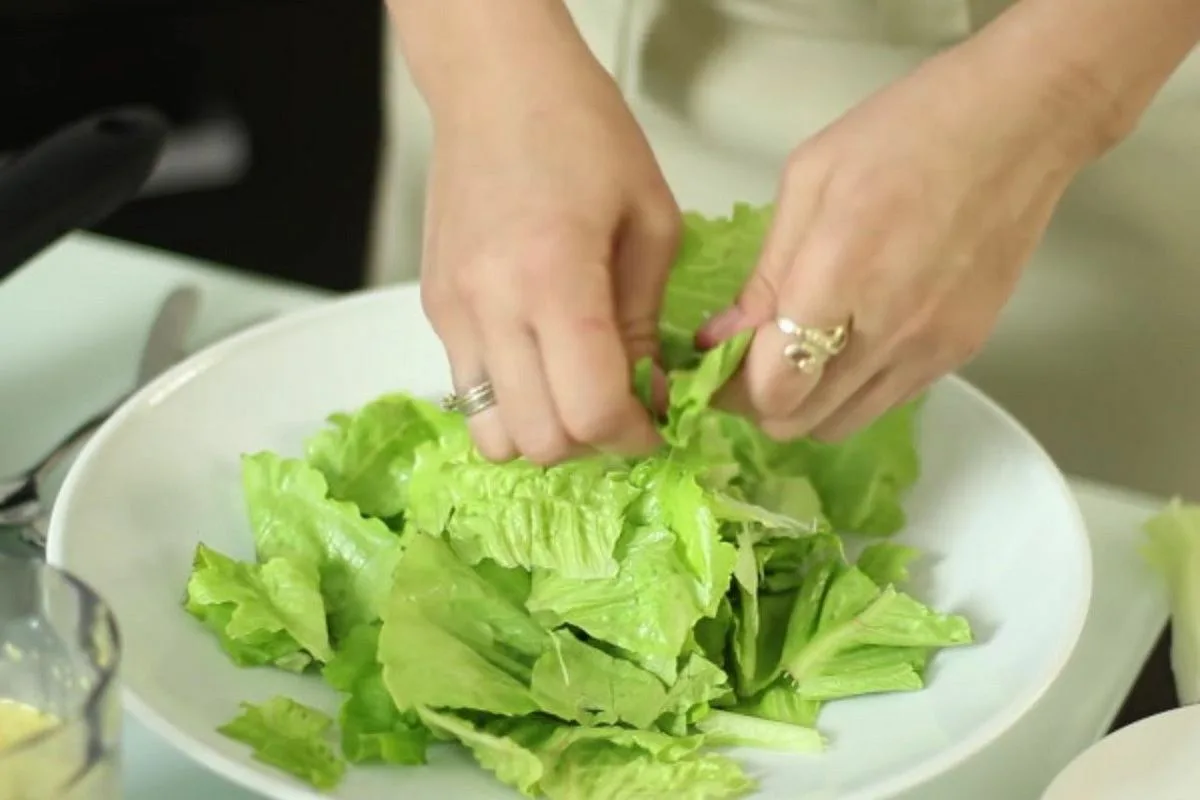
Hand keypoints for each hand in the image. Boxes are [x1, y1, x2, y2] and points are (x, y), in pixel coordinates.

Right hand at [418, 22, 678, 463]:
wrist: (494, 84)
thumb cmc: (584, 133)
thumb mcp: (650, 223)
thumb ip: (643, 322)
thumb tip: (646, 395)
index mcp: (556, 278)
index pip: (590, 411)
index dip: (634, 436)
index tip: (655, 423)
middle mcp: (492, 307)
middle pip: (539, 441)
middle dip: (591, 444)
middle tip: (621, 410)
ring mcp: (454, 314)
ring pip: (492, 435)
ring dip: (543, 433)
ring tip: (575, 394)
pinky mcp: (436, 311)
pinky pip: (468, 392)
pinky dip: (511, 401)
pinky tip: (542, 362)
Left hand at [699, 42, 1102, 442]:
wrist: (1021, 125)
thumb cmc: (904, 133)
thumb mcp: (809, 181)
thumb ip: (764, 274)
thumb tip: (719, 338)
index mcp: (839, 278)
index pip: (773, 387)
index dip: (731, 390)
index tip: (715, 365)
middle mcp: (888, 332)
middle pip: (801, 422)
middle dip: (760, 402)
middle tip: (746, 362)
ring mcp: (930, 350)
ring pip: (843, 424)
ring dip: (805, 404)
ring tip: (796, 354)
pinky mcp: (962, 352)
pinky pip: (887, 400)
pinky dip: (852, 389)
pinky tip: (848, 341)